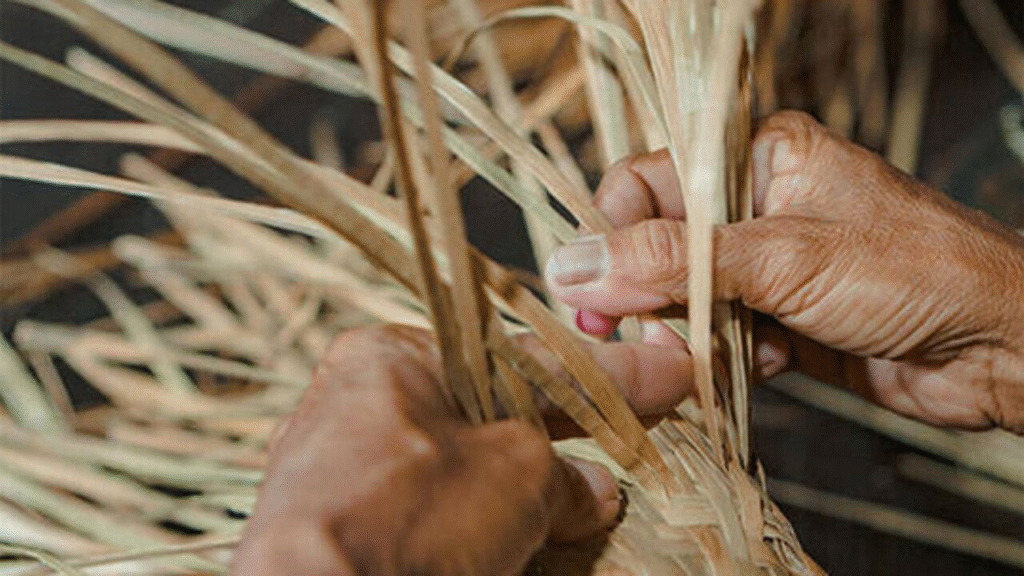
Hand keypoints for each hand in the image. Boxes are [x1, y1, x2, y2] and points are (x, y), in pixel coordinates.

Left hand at [230, 324, 692, 575]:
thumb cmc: (413, 514)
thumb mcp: (517, 476)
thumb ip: (565, 475)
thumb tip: (596, 492)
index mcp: (391, 357)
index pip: (522, 357)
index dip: (606, 371)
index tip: (667, 372)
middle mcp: (358, 403)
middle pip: (488, 411)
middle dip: (563, 431)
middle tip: (634, 433)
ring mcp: (344, 471)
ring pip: (460, 469)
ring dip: (523, 488)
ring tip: (586, 504)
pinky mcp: (344, 527)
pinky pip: (431, 513)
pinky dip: (481, 525)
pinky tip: (521, 541)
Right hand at [545, 111, 1023, 432]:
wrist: (1001, 347)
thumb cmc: (911, 272)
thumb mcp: (782, 256)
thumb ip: (672, 262)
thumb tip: (574, 266)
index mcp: (756, 158)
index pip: (646, 183)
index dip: (609, 234)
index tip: (589, 291)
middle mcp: (753, 206)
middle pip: (655, 247)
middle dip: (642, 295)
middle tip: (631, 336)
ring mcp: (763, 267)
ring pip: (681, 300)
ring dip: (681, 335)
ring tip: (697, 361)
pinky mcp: (774, 320)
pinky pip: (715, 340)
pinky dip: (716, 363)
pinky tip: (746, 373)